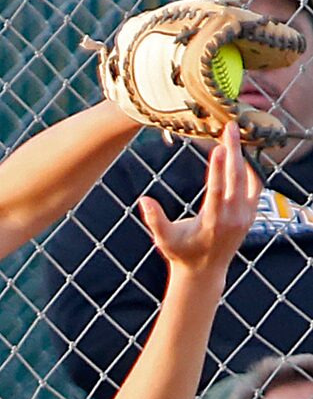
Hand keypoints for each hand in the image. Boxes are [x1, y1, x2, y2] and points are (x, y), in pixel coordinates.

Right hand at [137, 124, 260, 276]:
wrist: (205, 272)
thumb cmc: (182, 253)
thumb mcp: (165, 240)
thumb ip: (155, 220)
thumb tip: (143, 200)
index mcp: (212, 224)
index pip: (218, 192)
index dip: (218, 169)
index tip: (218, 147)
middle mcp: (232, 219)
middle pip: (237, 178)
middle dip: (233, 150)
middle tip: (230, 126)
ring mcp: (245, 217)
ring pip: (249, 179)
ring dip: (243, 156)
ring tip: (235, 135)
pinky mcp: (251, 214)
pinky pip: (255, 185)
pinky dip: (250, 168)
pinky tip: (241, 153)